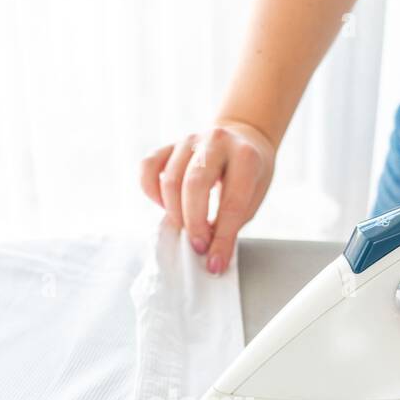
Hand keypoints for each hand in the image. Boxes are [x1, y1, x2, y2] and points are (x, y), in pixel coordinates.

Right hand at [140, 120, 275, 274]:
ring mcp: (190, 140)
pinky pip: (148, 168)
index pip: (232, 202)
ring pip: (169, 180)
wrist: (241, 137)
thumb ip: (230, 223)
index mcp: (246, 156)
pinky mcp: (169, 145)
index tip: (215, 262)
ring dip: (174, 213)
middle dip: (194, 223)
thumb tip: (210, 256)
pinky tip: (165, 205)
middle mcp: (216, 141)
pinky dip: (152, 193)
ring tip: (185, 228)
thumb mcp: (252, 198)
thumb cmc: (248, 174)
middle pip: (194, 185)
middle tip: (197, 246)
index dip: (222, 237)